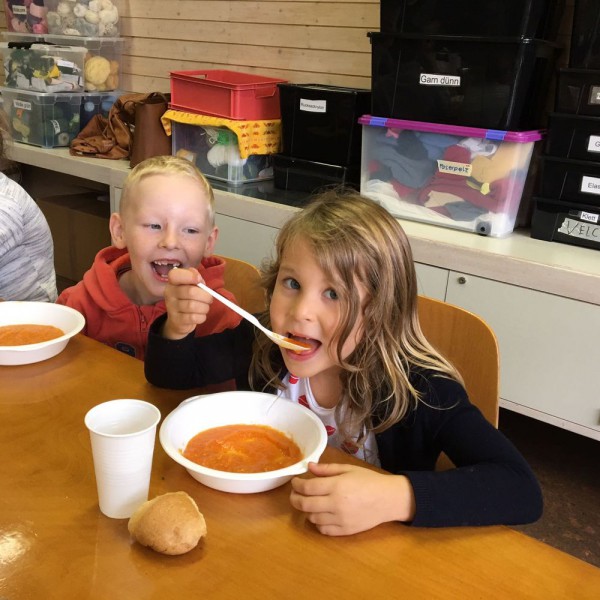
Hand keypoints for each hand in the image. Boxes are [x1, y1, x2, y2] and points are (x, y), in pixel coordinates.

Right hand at [161, 267, 213, 338]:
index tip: (199, 280)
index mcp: (172, 282)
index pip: (175, 275)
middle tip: (209, 299)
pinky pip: (193, 318)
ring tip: (205, 308)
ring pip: (192, 306)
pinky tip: (201, 315)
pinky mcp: (176, 320)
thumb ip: (196, 278)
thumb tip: (198, 278)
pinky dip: (201, 317)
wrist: (179, 320)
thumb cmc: (188, 299)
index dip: (190, 276)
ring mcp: (171, 307)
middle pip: (191, 292)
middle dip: (205, 296)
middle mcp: (169, 293)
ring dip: (204, 307)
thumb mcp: (192, 285)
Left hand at [289, 462, 415, 535]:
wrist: (388, 499)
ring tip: (309, 502)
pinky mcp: (345, 531)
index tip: (295, 481)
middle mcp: (335, 504)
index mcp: (336, 486)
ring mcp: (340, 519)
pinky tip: (320, 514)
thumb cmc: (368, 480)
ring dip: (307, 510)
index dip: (297, 484)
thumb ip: (327, 469)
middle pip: (304, 504)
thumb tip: (309, 467)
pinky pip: (323, 530)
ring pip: (312, 518)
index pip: (307, 488)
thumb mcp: (348, 469)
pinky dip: (318, 523)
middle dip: (295, 498)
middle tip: (295, 494)